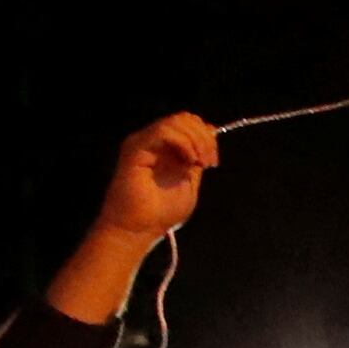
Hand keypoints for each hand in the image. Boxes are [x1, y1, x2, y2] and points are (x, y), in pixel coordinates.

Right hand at [95, 112, 218, 244]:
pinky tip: (189, 161)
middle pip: (184, 119)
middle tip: (209, 162)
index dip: (206, 137)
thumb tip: (209, 136)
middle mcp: (152, 142)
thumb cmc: (161, 212)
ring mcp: (142, 143)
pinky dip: (183, 142)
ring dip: (197, 140)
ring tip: (201, 163)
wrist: (139, 229)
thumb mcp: (190, 182)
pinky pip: (162, 131)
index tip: (213, 161)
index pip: (188, 124)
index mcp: (165, 148)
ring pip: (175, 121)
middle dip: (204, 137)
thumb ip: (197, 159)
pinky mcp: (135, 149)